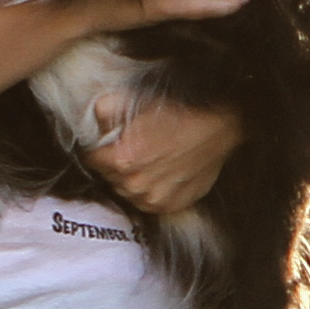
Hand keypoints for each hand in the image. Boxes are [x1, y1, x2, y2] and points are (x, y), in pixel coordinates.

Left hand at [90, 92, 243, 213]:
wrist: (217, 128)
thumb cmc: (179, 114)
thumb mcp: (135, 102)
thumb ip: (104, 111)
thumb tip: (94, 122)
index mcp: (121, 160)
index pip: (92, 160)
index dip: (99, 150)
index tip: (109, 144)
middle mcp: (135, 185)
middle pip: (109, 178)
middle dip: (116, 165)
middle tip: (133, 150)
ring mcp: (154, 199)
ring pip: (128, 192)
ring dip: (133, 180)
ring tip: (149, 163)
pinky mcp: (171, 206)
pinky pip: (148, 203)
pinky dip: (151, 191)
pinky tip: (161, 175)